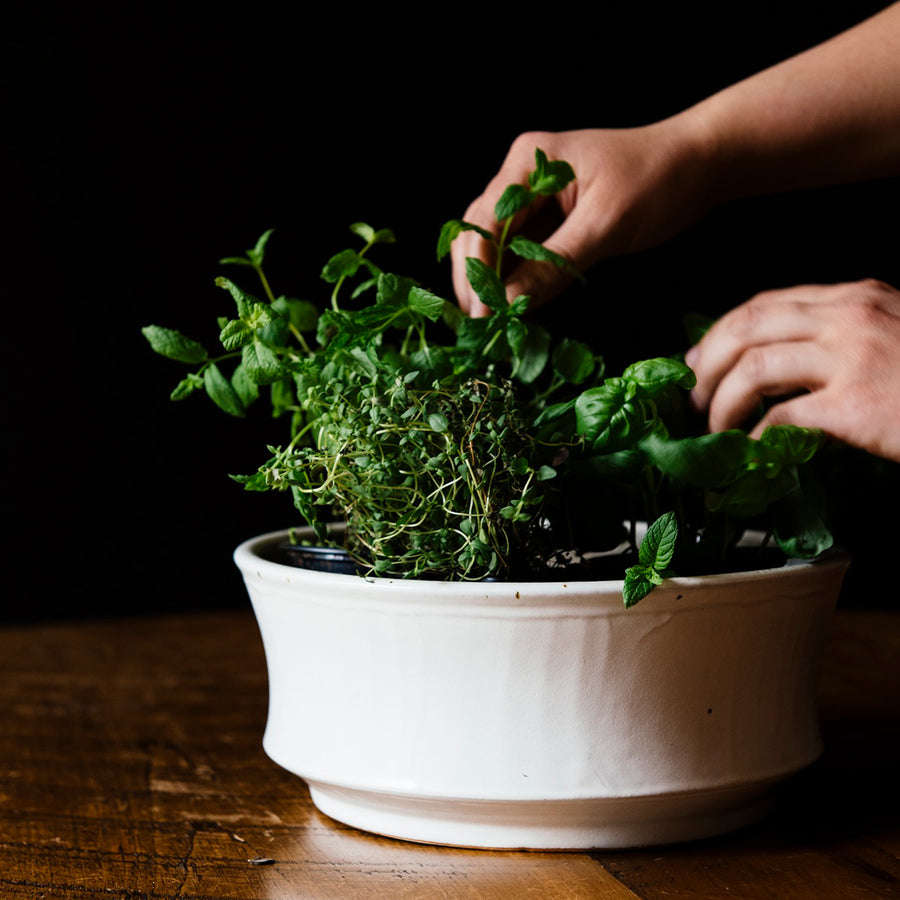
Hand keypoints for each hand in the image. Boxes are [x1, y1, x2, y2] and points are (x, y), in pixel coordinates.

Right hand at [452, 124, 709, 315]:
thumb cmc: (658, 181)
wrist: (698, 163)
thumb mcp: (605, 225)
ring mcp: (534, 196)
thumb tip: (508, 305)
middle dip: (475, 279)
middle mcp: (523, 175)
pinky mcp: (551, 217)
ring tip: (490, 323)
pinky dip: (513, 279)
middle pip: (478, 233)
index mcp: (530, 162)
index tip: (481, 314)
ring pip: (495, 245)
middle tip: (479, 327)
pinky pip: (520, 251)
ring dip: (490, 282)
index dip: (476, 270)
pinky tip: (512, 306)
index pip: (484, 221)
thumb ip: (553, 265)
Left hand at [686, 279, 899, 461]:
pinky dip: (756, 435)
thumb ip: (836, 344)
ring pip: (754, 367)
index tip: (698, 362)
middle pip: (747, 327)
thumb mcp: (890, 338)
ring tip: (717, 428)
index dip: (720, 335)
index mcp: (855, 298)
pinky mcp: (855, 403)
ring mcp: (851, 356)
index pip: (766, 305)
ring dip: (723, 402)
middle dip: (709, 364)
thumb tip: (778, 382)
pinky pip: (782, 416)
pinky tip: (750, 449)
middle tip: (695, 398)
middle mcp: (848, 317)